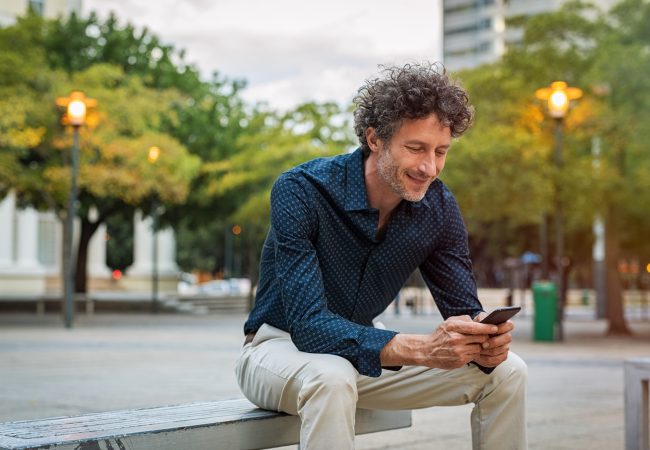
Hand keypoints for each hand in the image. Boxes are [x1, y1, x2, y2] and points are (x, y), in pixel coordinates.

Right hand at [380, 315, 498, 369]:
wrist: (427, 351)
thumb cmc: (440, 335)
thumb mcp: (448, 322)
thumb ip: (463, 319)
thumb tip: (478, 321)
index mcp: (453, 327)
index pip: (474, 327)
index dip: (487, 328)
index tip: (495, 328)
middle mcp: (456, 339)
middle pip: (480, 338)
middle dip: (484, 337)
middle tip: (484, 336)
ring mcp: (458, 351)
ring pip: (478, 348)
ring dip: (479, 346)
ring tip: (472, 343)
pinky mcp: (459, 361)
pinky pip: (474, 356)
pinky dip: (473, 353)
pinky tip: (467, 350)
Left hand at [472, 312, 514, 367]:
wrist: (473, 343)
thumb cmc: (477, 330)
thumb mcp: (477, 322)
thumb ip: (481, 318)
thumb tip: (483, 319)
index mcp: (503, 325)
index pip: (510, 325)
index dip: (503, 327)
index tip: (493, 329)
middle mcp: (506, 336)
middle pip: (508, 338)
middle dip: (495, 341)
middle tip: (483, 344)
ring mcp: (505, 347)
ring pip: (502, 350)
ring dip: (489, 351)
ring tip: (479, 350)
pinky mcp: (501, 357)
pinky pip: (497, 359)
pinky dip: (487, 358)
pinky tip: (480, 356)